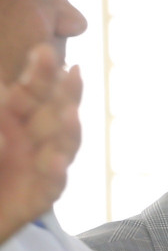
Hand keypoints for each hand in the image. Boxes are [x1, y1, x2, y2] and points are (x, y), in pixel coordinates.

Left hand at [0, 46, 81, 244]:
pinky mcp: (37, 198)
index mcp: (11, 118)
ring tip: (70, 114)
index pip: (32, 91)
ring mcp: (37, 168)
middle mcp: (29, 139)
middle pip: (55, 112)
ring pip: (63, 146)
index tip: (46, 51)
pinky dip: (55, 174)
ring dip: (69, 130)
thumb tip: (10, 119)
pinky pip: (52, 185)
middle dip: (65, 94)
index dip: (42, 73)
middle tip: (74, 74)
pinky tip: (55, 162)